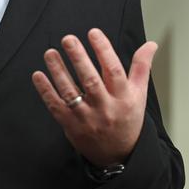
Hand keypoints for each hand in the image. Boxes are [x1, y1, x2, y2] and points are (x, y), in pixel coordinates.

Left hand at [32, 28, 156, 166]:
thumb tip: (150, 44)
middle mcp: (105, 108)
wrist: (118, 155)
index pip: (114, 71)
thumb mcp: (139, 94)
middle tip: (68, 39)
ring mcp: (86, 118)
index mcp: (124, 98)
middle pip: (90, 80)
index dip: (104, 50)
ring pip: (70, 92)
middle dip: (78, 58)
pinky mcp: (70, 125)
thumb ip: (141, 67)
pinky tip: (38, 75)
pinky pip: (56, 106)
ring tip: (50, 53)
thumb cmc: (127, 119)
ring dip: (58, 71)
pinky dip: (45, 91)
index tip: (93, 33)